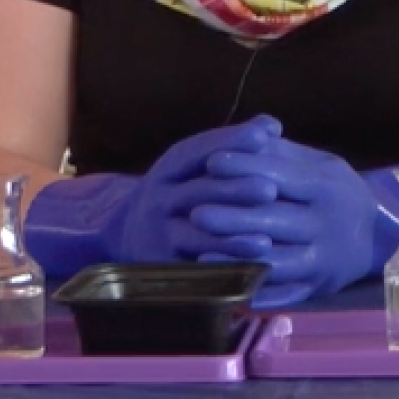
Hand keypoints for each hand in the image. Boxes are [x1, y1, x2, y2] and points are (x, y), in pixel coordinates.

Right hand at [107, 116, 282, 261]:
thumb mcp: (194, 166)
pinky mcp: (164, 268)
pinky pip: (195, 271)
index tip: (265, 136)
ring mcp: (160, 235)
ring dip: (230, 240)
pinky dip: (222, 272)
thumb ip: (231, 146)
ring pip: (196, 236)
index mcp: (169, 168)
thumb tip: (272, 124)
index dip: (231, 142)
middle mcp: (160, 199)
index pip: (199, 150)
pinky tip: (247, 274)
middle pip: (199, 193)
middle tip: (270, 189)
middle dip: (236, 191)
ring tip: (265, 240)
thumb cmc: (178, 194)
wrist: (126, 235)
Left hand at [189, 136, 396, 307]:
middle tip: (195, 212)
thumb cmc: (334, 192)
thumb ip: (281, 151)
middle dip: (234, 218)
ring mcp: (322, 261)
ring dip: (239, 260)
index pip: (281, 176)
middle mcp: (326, 224)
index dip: (245, 168)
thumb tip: (249, 131)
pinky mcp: (315, 289)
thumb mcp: (318, 164)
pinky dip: (255, 294)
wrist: (376, 236)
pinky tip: (226, 287)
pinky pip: (283, 295)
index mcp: (325, 186)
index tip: (211, 162)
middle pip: (276, 221)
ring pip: (277, 262)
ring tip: (201, 253)